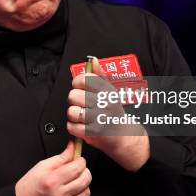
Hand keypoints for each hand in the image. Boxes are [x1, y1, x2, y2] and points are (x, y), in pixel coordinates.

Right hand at [15, 141, 91, 195]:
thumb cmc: (29, 188)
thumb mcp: (41, 167)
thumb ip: (60, 157)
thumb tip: (72, 148)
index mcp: (52, 180)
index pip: (77, 168)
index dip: (81, 161)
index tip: (78, 160)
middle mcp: (59, 195)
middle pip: (85, 180)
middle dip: (84, 172)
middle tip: (77, 171)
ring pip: (86, 193)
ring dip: (83, 186)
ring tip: (73, 184)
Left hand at [66, 57, 149, 171]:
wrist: (124, 135)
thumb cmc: (113, 111)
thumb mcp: (110, 91)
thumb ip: (99, 75)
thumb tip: (93, 60)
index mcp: (106, 90)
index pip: (82, 79)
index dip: (77, 83)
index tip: (80, 88)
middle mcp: (103, 102)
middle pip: (73, 96)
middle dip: (74, 101)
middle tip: (82, 105)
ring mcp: (99, 118)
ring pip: (71, 112)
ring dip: (74, 116)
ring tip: (82, 116)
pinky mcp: (93, 133)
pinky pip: (72, 127)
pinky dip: (74, 128)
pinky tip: (82, 126)